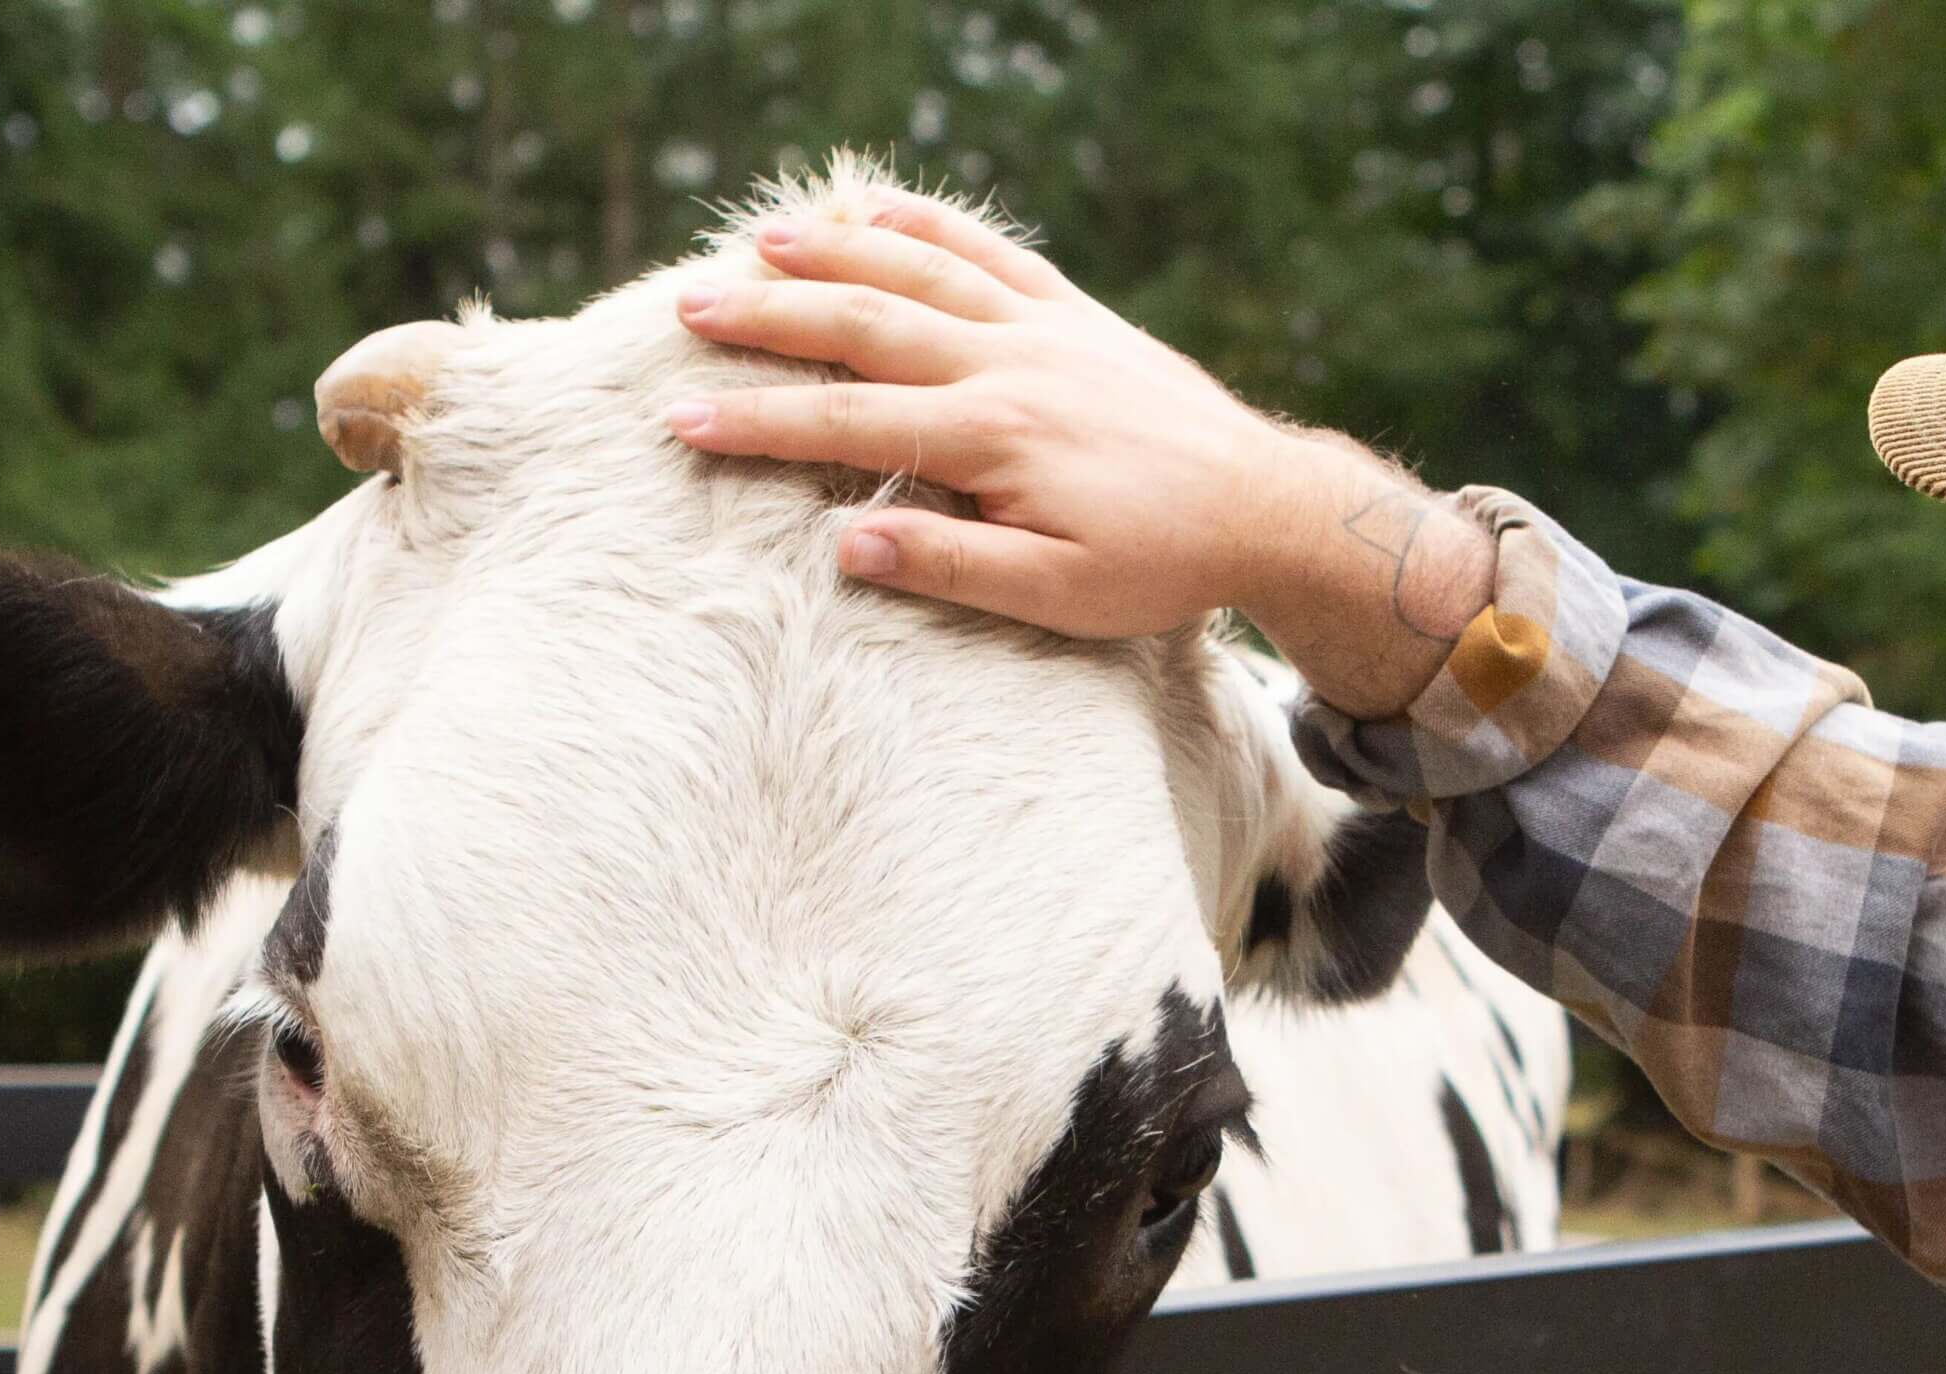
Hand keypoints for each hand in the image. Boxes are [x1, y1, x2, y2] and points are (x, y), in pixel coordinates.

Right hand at [670, 193, 1493, 714]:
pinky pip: (988, 252)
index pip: (847, 427)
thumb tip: (847, 547)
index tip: (682, 419)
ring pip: (918, 269)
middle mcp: (1007, 364)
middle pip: (863, 324)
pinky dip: (927, 222)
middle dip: (769, 318)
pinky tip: (873, 205)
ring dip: (833, 250)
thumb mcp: (1057, 596)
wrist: (1263, 508)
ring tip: (758, 243)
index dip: (759, 424)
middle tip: (688, 310)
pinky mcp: (1075, 315)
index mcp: (991, 439)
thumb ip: (952, 568)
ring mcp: (1042, 329)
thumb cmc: (1159, 566)